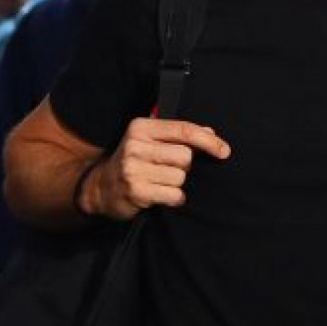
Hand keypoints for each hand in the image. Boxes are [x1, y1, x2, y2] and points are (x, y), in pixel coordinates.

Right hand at [80, 118, 230, 219]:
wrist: (102, 187)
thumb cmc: (134, 161)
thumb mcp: (150, 141)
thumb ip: (179, 135)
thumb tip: (210, 133)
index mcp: (141, 127)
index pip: (183, 130)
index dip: (208, 141)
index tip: (224, 151)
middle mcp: (135, 146)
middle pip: (185, 156)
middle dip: (184, 166)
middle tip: (168, 169)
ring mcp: (133, 169)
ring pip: (180, 177)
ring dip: (177, 183)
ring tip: (160, 182)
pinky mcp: (136, 191)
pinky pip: (173, 194)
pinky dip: (174, 197)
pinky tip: (161, 194)